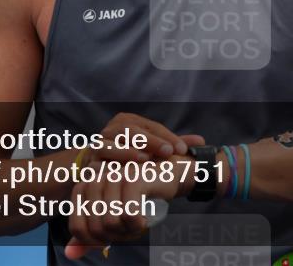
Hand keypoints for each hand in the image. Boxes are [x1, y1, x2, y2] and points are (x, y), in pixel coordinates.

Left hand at [64, 158, 184, 259]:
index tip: (112, 233)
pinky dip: (137, 223)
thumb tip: (69, 254)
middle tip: (129, 227)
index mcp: (84, 188)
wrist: (167, 175)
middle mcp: (95, 180)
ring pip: (110, 222)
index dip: (96, 239)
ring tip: (137, 221)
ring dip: (128, 230)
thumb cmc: (138, 198)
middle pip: (96, 228)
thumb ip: (90, 234)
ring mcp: (113, 177)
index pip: (77, 228)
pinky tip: (144, 218)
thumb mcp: (112, 218)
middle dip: (115, 236)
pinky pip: (128, 214)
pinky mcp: (132, 178)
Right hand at [88, 112, 203, 163]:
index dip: (169, 137)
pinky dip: (113, 159)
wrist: (98, 170)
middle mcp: (114, 127)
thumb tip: (202, 142)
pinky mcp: (90, 155)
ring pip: (115, 140)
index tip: (183, 151)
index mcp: (130, 121)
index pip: (152, 127)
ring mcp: (100, 140)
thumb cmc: (131, 158)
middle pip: (134, 131)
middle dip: (152, 141)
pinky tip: (124, 168)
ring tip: (146, 159)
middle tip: (169, 153)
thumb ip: (174, 145)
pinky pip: (101, 155)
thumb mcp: (153, 150)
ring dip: (130, 150)